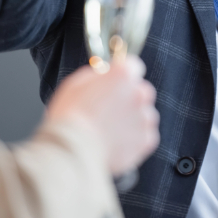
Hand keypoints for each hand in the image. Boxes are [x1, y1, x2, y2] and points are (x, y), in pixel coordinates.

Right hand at [44, 56, 159, 175]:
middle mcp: (139, 93)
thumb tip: (105, 77)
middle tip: (108, 110)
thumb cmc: (70, 117)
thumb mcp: (76, 83)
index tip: (115, 83)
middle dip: (129, 98)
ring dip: (133, 119)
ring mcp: (145, 117)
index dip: (122, 75)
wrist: (73, 150)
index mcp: (123, 74)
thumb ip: (98, 75)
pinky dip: (135, 139)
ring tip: (110, 130)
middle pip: (141, 91)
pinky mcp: (147, 140)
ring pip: (145, 114)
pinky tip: (116, 141)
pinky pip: (146, 136)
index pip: (133, 66)